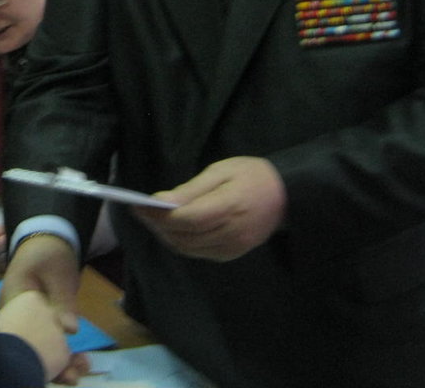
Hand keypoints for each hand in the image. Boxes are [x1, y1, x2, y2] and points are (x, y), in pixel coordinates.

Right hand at [0, 234, 86, 383]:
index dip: (35, 354)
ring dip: (55, 363)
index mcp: (14, 299)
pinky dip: (58, 354)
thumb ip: (63, 300)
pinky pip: (43, 341)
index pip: (19, 332)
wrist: (47, 240)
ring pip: (35, 347)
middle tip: (73, 377)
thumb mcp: (59, 273)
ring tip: (78, 374)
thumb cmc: (49, 253)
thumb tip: (70, 330)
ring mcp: (23, 319)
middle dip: (48, 365)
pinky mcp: (35, 322)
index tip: (61, 370)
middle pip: (25, 345)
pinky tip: (77, 363)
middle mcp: (13, 313)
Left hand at [135, 156, 285, 261]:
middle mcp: (232, 232)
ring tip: (151, 220)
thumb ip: (192, 189)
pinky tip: (172, 230)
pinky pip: (199, 253)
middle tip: (140, 212)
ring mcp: (233, 247)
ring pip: (189, 248)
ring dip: (166, 236)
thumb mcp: (221, 171)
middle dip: (157, 225)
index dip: (159, 215)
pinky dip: (181, 244)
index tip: (139, 205)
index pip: (187, 219)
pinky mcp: (233, 254)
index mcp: (230, 206)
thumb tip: (163, 201)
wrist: (286, 195)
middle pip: (184, 236)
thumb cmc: (251, 175)